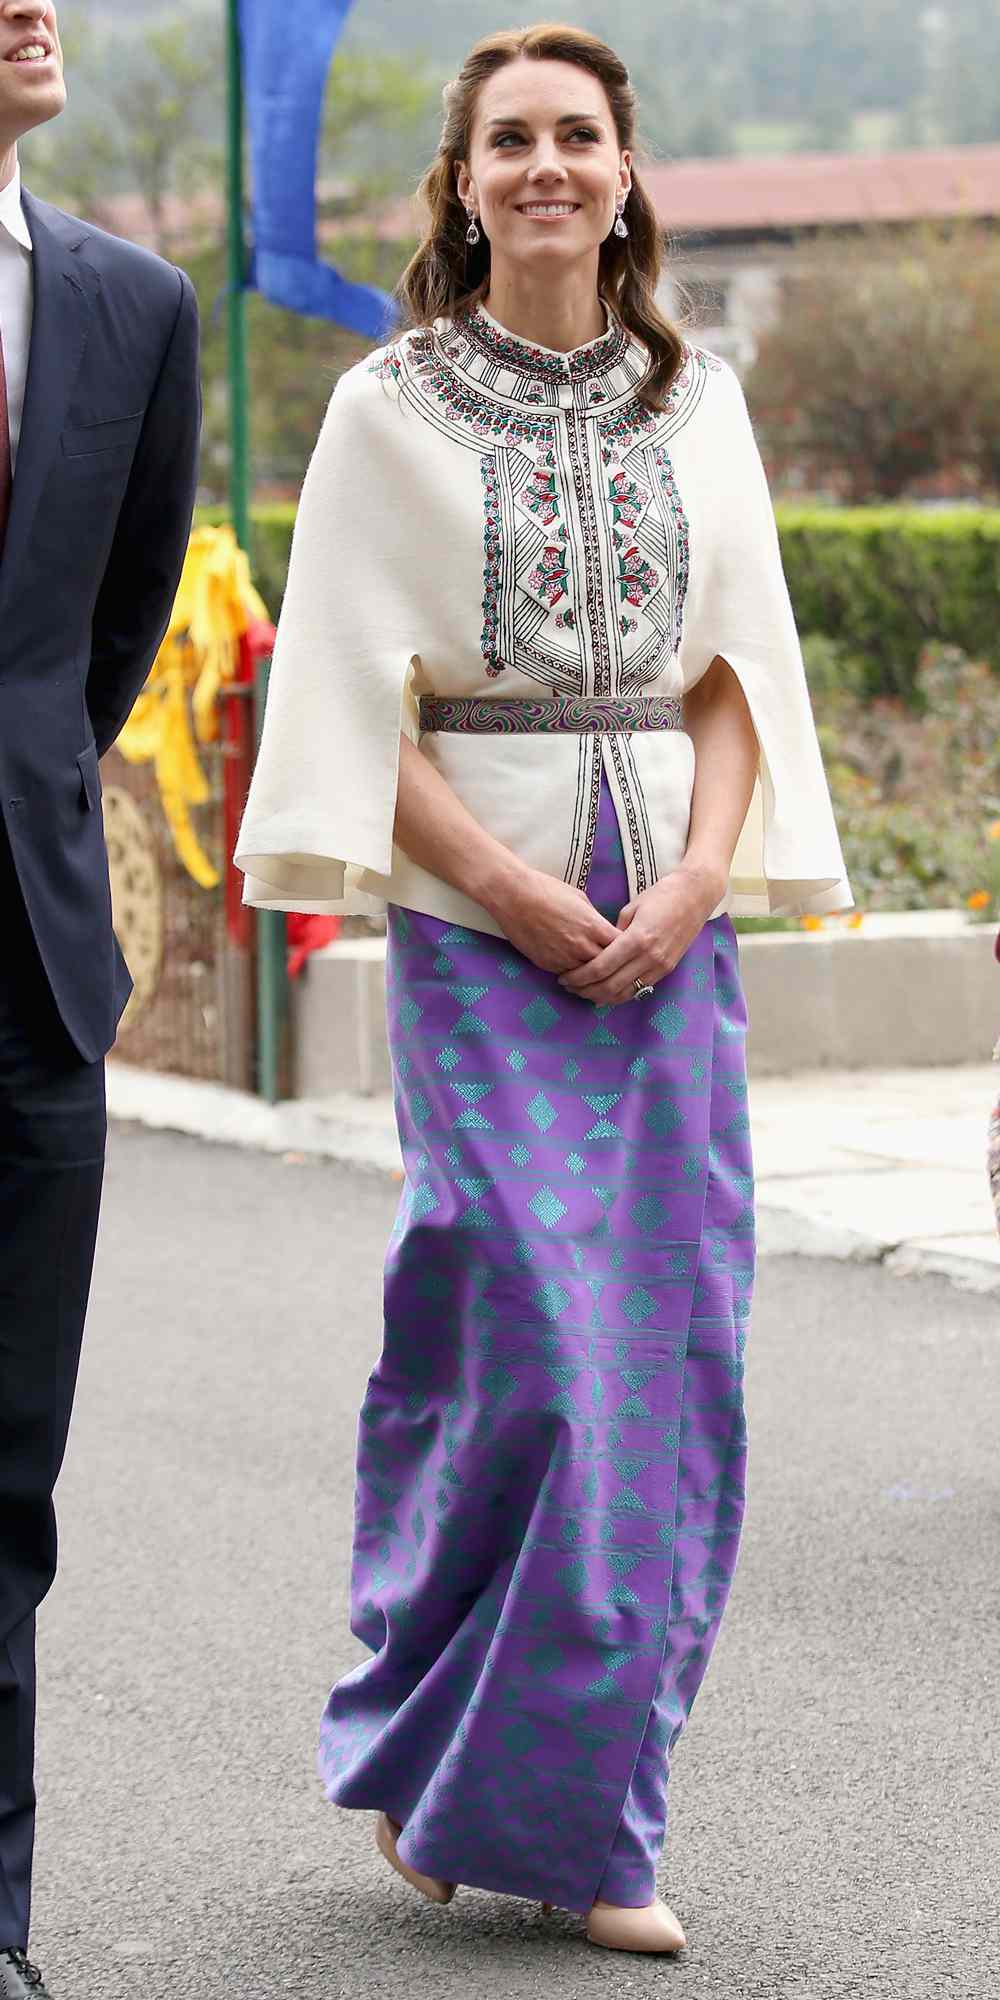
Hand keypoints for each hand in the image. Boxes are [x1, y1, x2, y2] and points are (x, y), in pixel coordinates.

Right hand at [490, 865, 619, 975]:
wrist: (514, 897)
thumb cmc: (547, 891)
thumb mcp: (580, 899)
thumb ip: (595, 919)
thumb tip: (602, 930)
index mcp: (594, 927)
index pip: (622, 947)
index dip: (627, 950)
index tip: (627, 951)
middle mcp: (582, 946)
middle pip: (609, 967)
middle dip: (613, 968)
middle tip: (617, 971)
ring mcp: (564, 958)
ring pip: (588, 977)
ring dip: (594, 977)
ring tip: (599, 979)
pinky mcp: (548, 965)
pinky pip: (568, 976)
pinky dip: (574, 976)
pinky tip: (577, 975)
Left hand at [557, 862, 725, 1005]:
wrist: (696, 896)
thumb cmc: (661, 895)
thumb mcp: (632, 908)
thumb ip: (614, 933)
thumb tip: (599, 950)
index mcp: (637, 938)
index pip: (601, 967)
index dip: (580, 977)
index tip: (564, 977)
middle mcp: (650, 957)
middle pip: (610, 985)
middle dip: (586, 990)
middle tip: (569, 988)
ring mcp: (660, 966)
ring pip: (625, 993)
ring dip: (602, 997)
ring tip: (584, 992)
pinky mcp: (667, 970)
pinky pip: (640, 989)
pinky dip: (620, 994)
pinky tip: (606, 992)